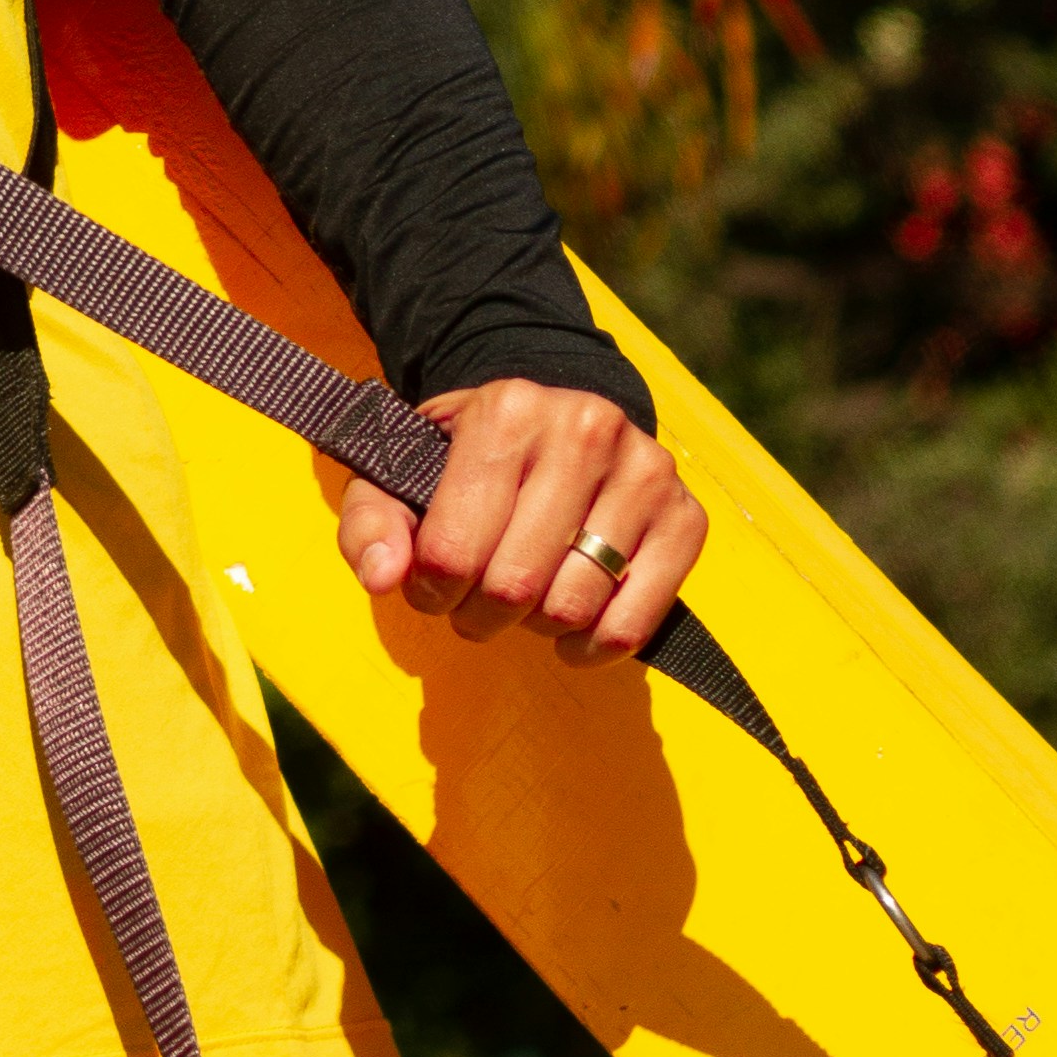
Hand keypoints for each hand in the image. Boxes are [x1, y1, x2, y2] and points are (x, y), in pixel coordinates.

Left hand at [339, 378, 705, 662]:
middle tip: (475, 602)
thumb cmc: (466, 460)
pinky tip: (570, 632)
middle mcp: (584, 428)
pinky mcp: (685, 517)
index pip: (454, 548)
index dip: (431, 590)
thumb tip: (384, 578)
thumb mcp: (401, 472)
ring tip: (523, 600)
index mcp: (506, 409)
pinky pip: (634, 621)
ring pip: (574, 606)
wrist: (552, 423)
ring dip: (537, 629)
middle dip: (481, 615)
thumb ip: (371, 523)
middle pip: (515, 585)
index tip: (431, 584)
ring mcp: (644, 470)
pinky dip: (596, 647)